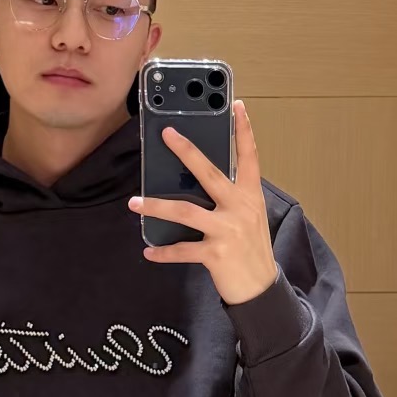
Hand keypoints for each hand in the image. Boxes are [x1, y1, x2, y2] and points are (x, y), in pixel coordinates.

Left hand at [129, 99, 278, 304]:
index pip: (249, 156)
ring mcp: (228, 230)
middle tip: (166, 134)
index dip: (243, 130)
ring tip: (134, 203)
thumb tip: (194, 185)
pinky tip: (149, 252)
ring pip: (185, 211)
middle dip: (186, 151)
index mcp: (250, 196)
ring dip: (156, 206)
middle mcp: (240, 208)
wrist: (261, 289)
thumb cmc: (251, 250)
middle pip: (209, 173)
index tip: (236, 106)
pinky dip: (163, 252)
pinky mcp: (216, 253)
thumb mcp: (248, 218)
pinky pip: (182, 250)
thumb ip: (229, 199)